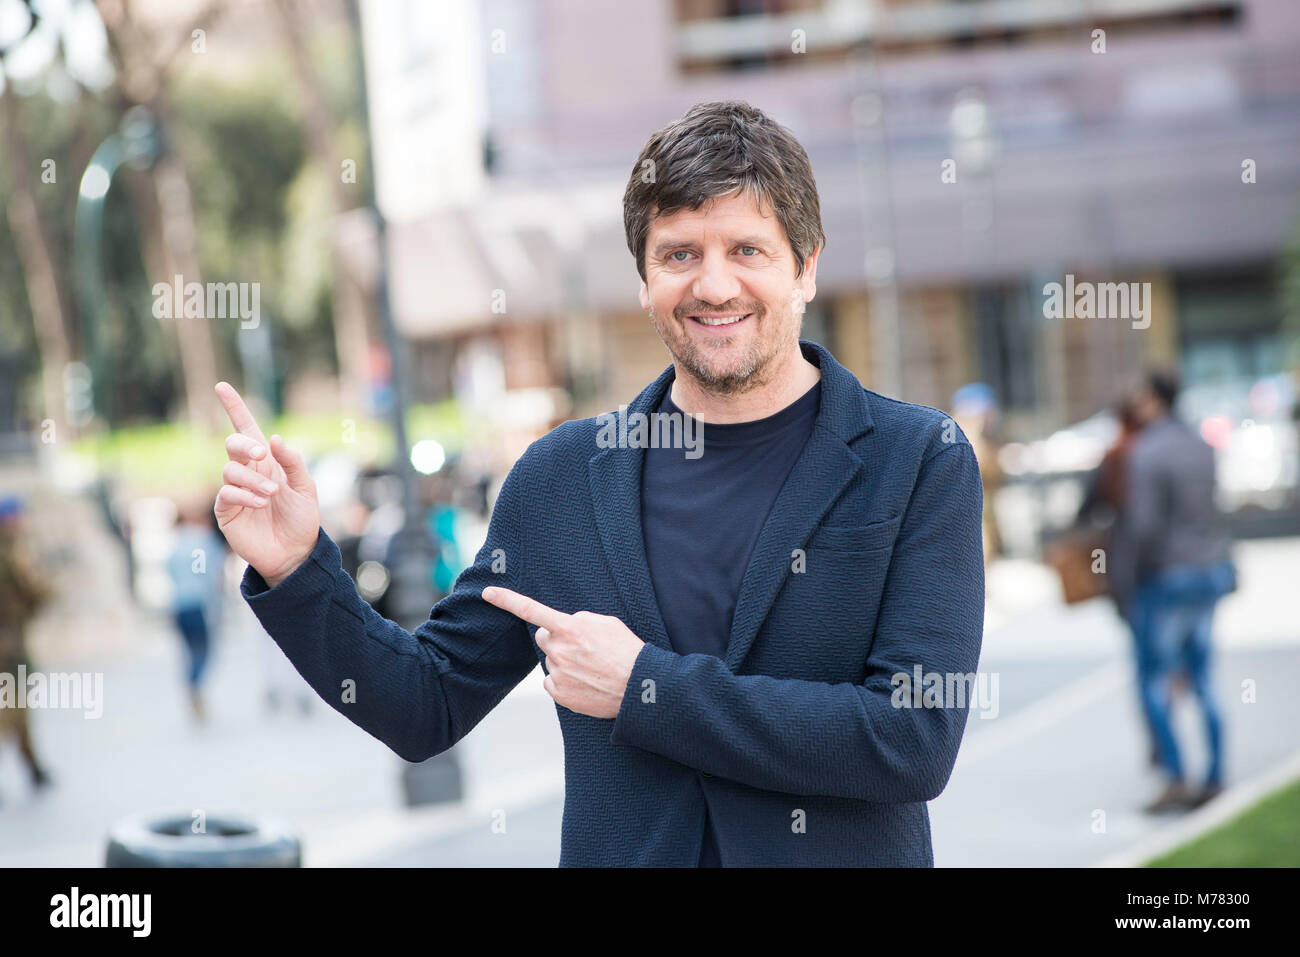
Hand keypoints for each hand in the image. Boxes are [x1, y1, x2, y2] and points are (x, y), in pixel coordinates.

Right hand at [214, 381, 319, 586]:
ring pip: (230, 470)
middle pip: (233, 444)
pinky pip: (227, 493)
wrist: (296, 552)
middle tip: (262, 455)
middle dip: (244, 445)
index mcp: (267, 462)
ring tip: (271, 495)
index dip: (235, 408)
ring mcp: (235, 491)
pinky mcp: (227, 511)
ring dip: (252, 479)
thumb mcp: (306, 487)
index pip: (247, 429)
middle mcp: (248, 472)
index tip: (222, 387)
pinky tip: (260, 504)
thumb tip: (273, 438)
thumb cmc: (301, 518)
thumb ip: (293, 462)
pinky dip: (244, 495)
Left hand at [481, 587, 643, 718]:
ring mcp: (557, 673)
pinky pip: (551, 682)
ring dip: (564, 661)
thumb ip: (579, 620)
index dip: (506, 600)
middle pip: (543, 638)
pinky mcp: (560, 694)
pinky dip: (564, 681)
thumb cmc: (626, 651)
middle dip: (556, 638)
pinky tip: (585, 681)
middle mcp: (559, 650)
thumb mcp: (606, 623)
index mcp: (569, 628)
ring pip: (551, 661)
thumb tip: (565, 626)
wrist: (638, 687)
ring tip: (590, 667)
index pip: (531, 610)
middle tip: (580, 646)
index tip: (487, 593)